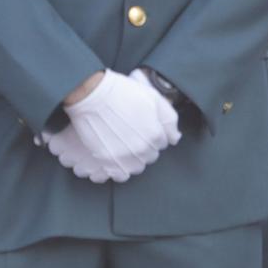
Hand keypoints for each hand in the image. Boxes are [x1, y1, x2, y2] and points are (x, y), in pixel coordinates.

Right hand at [47, 70, 178, 180]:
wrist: (92, 94)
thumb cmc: (122, 92)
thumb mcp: (153, 98)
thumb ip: (169, 119)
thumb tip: (175, 138)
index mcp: (155, 134)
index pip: (161, 143)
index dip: (152, 134)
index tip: (141, 126)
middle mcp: (142, 149)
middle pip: (150, 156)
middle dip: (144, 146)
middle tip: (131, 134)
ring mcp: (125, 156)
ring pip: (136, 167)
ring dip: (132, 159)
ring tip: (123, 146)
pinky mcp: (107, 160)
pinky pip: (119, 175)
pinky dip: (119, 170)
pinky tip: (115, 159)